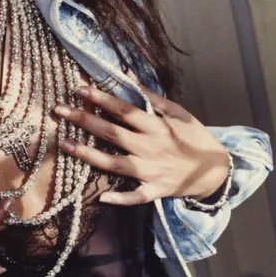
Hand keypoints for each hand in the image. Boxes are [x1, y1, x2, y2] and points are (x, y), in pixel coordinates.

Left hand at [53, 83, 230, 206]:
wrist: (215, 170)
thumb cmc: (195, 137)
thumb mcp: (179, 112)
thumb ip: (152, 97)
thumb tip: (129, 76)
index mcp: (157, 126)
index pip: (124, 110)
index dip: (101, 99)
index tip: (80, 89)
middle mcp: (150, 148)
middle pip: (111, 133)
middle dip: (84, 120)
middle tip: (60, 110)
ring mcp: (150, 171)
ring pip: (114, 164)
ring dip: (88, 155)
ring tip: (65, 144)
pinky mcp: (154, 190)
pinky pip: (134, 197)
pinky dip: (120, 199)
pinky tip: (101, 198)